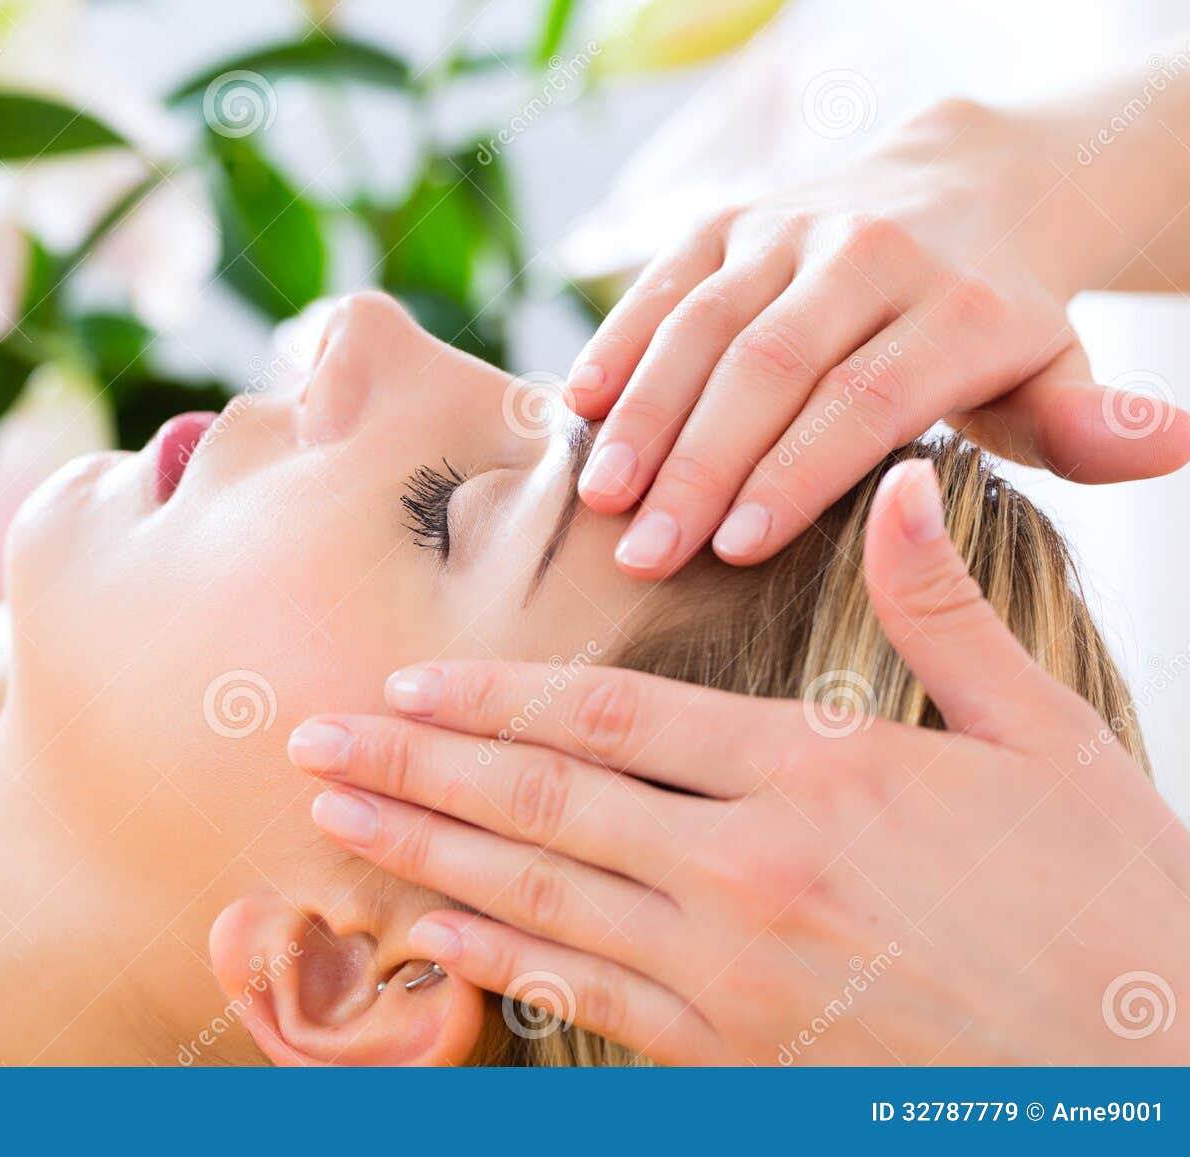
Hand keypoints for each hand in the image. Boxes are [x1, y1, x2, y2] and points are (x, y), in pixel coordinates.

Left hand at [288, 460, 1189, 1063]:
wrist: (1149, 1067)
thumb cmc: (1108, 895)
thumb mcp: (1045, 738)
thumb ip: (943, 615)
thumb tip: (896, 486)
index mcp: (817, 776)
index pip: (614, 720)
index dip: (495, 698)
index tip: (408, 679)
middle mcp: (751, 871)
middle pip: (543, 804)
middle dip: (414, 767)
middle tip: (310, 739)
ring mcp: (732, 975)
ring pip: (540, 899)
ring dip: (423, 854)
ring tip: (335, 819)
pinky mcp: (735, 1057)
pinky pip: (586, 1001)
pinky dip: (497, 965)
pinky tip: (431, 935)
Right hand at [568, 98, 1189, 577]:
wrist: (965, 185)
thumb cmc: (999, 321)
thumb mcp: (1055, 374)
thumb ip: (1089, 423)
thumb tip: (1165, 445)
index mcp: (959, 304)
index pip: (864, 399)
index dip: (795, 474)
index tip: (733, 552)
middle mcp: (868, 253)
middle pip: (768, 365)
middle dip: (699, 466)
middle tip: (644, 556)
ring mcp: (790, 226)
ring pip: (704, 324)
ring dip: (645, 415)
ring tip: (600, 500)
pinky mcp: (729, 217)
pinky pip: (662, 278)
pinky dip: (617, 341)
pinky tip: (575, 409)